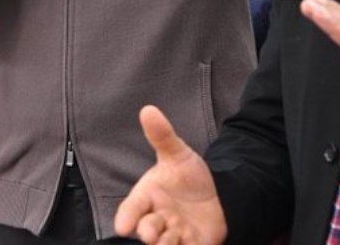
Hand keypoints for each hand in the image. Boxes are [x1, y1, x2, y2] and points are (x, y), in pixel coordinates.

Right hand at [114, 106, 227, 243]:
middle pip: (147, 228)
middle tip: (152, 234)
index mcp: (149, 197)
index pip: (132, 207)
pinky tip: (189, 244)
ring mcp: (175, 233)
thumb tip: (148, 109)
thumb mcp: (177, 154)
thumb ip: (162, 136)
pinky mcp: (193, 244)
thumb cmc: (188, 176)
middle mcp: (158, 217)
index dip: (127, 217)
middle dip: (148, 232)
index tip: (121, 227)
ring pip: (166, 244)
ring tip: (172, 239)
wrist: (217, 194)